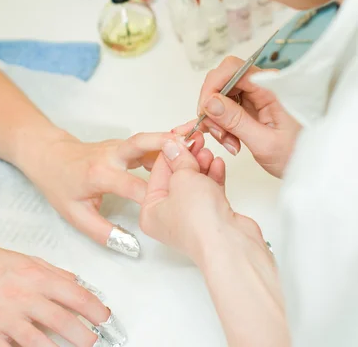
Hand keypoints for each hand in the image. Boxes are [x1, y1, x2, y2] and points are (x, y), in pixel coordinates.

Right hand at [0, 244, 119, 346]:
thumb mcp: (25, 259)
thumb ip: (52, 272)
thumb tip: (74, 283)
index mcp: (35, 277)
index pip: (75, 295)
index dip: (95, 308)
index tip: (104, 316)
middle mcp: (23, 297)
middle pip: (62, 320)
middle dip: (84, 335)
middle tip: (94, 340)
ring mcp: (5, 319)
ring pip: (39, 341)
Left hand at [16, 130, 204, 254]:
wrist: (49, 157)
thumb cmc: (61, 184)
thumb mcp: (75, 215)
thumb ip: (104, 232)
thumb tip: (131, 246)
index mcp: (99, 174)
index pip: (132, 185)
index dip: (154, 194)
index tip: (174, 203)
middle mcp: (111, 155)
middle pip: (141, 144)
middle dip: (166, 143)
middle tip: (191, 145)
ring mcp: (119, 146)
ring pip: (148, 139)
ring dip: (172, 140)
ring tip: (198, 142)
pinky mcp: (125, 144)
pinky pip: (148, 143)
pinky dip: (167, 142)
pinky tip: (185, 144)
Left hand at [140, 135, 261, 262]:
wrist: (230, 244)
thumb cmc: (199, 222)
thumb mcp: (182, 178)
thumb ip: (179, 158)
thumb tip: (174, 146)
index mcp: (151, 211)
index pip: (157, 173)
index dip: (169, 151)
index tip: (179, 136)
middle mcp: (169, 217)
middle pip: (175, 177)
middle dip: (187, 157)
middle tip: (195, 140)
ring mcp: (191, 217)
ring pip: (194, 183)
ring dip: (201, 165)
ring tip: (207, 151)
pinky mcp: (212, 217)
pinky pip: (209, 190)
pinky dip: (213, 176)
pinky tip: (217, 164)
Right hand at [181, 56, 300, 177]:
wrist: (312, 166)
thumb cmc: (297, 154)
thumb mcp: (265, 143)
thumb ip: (236, 121)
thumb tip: (209, 102)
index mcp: (271, 86)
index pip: (232, 68)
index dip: (213, 86)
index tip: (205, 110)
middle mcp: (263, 85)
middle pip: (223, 80)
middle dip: (212, 105)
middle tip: (217, 133)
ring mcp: (257, 95)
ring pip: (222, 94)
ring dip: (217, 118)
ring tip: (229, 142)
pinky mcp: (252, 105)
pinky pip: (227, 106)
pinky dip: (222, 123)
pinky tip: (231, 140)